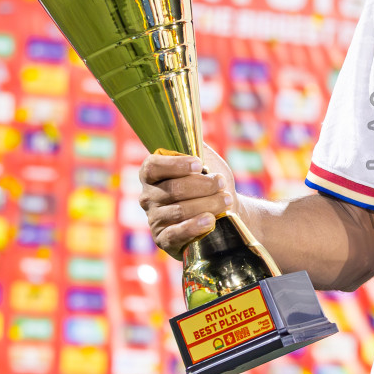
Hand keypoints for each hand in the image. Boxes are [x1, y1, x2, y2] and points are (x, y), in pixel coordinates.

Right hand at [137, 144, 236, 259]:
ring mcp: (154, 219)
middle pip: (173, 189)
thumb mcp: (205, 161)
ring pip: (180, 210)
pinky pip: (176, 233)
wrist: (224, 212)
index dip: (176, 165)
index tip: (198, 164)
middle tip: (222, 184)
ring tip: (226, 200)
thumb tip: (190, 133)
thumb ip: (196, 147)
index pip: (154, 166)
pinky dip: (195, 226)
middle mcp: (148, 196)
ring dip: (207, 204)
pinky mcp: (164, 239)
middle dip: (202, 186)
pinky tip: (210, 220)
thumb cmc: (211, 183)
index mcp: (152, 174)